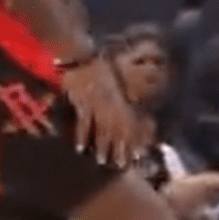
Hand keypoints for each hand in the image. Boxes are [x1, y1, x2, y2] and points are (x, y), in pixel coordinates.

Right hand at [61, 52, 137, 166]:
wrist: (81, 55)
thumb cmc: (95, 65)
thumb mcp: (111, 80)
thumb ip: (115, 96)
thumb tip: (122, 108)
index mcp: (118, 98)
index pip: (129, 123)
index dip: (134, 140)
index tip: (139, 154)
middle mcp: (111, 103)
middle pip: (118, 131)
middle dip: (121, 149)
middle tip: (123, 165)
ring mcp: (96, 103)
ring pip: (102, 129)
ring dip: (103, 147)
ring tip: (103, 161)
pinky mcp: (82, 101)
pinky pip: (83, 122)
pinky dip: (81, 136)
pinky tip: (79, 148)